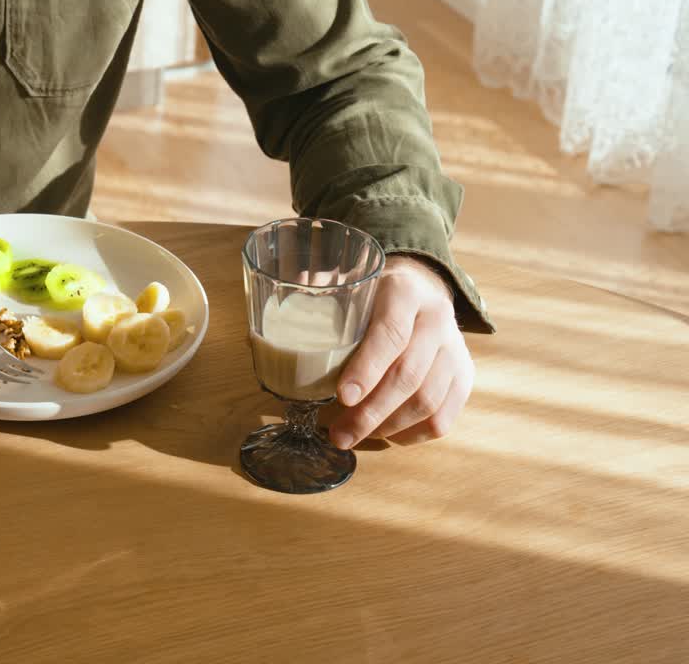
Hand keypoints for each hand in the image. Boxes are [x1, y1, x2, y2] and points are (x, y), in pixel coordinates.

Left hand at [328, 255, 473, 447]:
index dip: (366, 369)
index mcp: (404, 292)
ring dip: (387, 427)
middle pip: (408, 375)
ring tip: (354, 436)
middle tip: (339, 434)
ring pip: (428, 400)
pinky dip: (413, 434)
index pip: (390, 334)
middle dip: (370, 412)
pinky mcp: (464, 374)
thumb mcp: (346, 286)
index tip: (342, 396)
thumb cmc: (371, 294)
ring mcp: (455, 349)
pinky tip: (386, 436)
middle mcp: (437, 318)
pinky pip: (444, 416)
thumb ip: (313, 307)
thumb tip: (259, 339)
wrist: (420, 286)